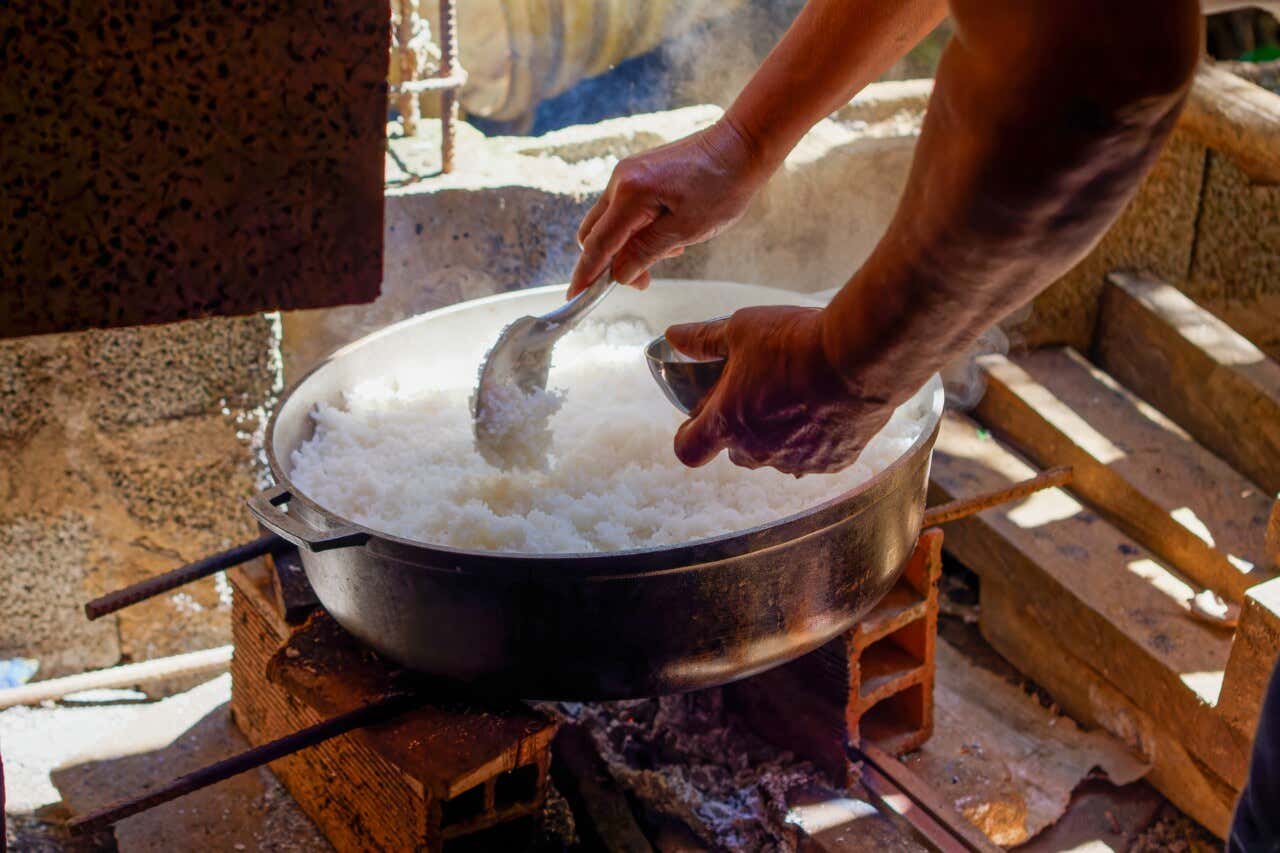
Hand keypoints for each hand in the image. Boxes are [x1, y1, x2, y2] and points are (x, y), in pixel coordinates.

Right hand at [567, 118, 769, 297]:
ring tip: (671, 250)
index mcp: (630, 194)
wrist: (742, 144)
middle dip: (609, 263)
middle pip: (594, 234)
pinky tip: (668, 233)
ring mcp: (628, 174)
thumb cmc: (722, 185)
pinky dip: (637, 229)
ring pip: (610, 223)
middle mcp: (620, 180)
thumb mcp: (687, 229)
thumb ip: (646, 253)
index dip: (586, 275)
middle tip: (644, 281)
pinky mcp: (638, 173)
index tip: (575, 299)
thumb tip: (618, 275)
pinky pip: (624, 210)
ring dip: (627, 246)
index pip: (597, 245)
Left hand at [667, 307, 894, 475]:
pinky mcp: (833, 462)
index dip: (688, 435)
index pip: (688, 450)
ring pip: (776, 455)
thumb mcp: (741, 328)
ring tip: (797, 395)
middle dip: (738, 428)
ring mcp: (796, 461)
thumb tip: (674, 335)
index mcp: (727, 422)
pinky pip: (814, 456)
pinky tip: (827, 406)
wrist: (861, 358)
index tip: (697, 419)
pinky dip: (814, 437)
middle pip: (735, 452)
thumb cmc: (795, 341)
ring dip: (778, 434)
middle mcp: (758, 451)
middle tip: (756, 393)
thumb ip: (704, 339)